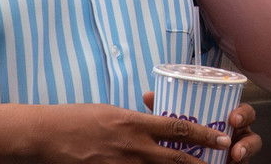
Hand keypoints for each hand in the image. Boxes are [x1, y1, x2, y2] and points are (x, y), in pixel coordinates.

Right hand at [29, 102, 231, 162]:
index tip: (222, 138)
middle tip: (222, 161)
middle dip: (200, 163)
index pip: (177, 129)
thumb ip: (136, 121)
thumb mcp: (113, 113)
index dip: (203, 135)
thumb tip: (153, 125)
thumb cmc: (78, 119)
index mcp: (135, 124)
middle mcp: (133, 147)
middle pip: (175, 159)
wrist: (48, 135)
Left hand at [142, 92, 262, 161]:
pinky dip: (237, 163)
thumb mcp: (179, 122)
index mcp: (227, 119)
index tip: (233, 118)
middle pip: (251, 134)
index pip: (242, 112)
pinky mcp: (232, 163)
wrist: (181, 155)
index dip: (243, 113)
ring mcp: (236, 152)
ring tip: (235, 157)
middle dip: (247, 139)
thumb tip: (148, 96)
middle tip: (235, 146)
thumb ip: (169, 111)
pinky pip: (241, 163)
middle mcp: (236, 136)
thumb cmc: (186, 134)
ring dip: (245, 153)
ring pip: (249, 152)